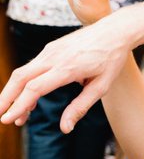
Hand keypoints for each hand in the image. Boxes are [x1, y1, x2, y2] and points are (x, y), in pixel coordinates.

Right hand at [0, 13, 135, 131]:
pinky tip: (28, 100)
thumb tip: (65, 128)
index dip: (19, 106)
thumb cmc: (111, 59)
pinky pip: (31, 67)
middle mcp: (55, 56)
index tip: (8, 120)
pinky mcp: (51, 48)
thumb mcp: (102, 86)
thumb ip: (81, 107)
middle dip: (5, 99)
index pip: (34, 88)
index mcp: (68, 67)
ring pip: (23, 72)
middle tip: (0, 118)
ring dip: (14, 93)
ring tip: (16, 117)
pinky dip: (24, 84)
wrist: (116, 30)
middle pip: (20, 78)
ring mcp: (51, 50)